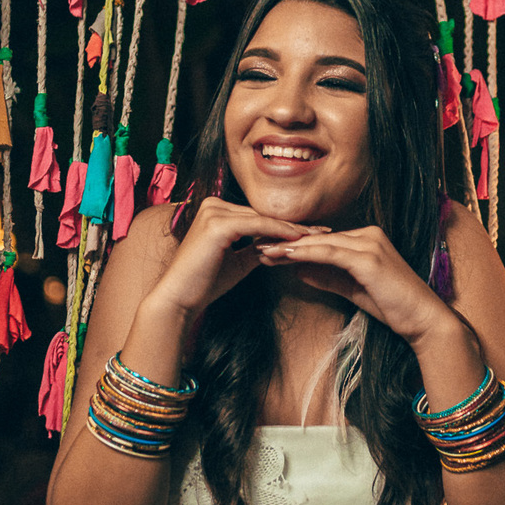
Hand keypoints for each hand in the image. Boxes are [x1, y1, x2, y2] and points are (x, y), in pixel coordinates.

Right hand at [146, 196, 324, 321]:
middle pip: (263, 214)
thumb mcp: (237, 261)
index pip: (258, 215)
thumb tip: (278, 245)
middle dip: (294, 225)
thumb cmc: (204, 283)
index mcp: (215, 210)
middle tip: (324, 231)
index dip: (286, 224)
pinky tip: (300, 240)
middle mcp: (213, 204)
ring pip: (263, 219)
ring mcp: (214, 212)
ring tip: (317, 236)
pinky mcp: (218, 224)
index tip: (313, 232)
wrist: (179, 299)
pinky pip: (259, 227)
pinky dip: (281, 233)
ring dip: (292, 229)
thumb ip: (256, 249)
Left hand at [258, 225, 457, 352]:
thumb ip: (327, 277)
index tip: (266, 249)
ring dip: (289, 247)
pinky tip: (286, 256)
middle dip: (285, 242)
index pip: (321, 240)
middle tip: (256, 245)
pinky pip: (330, 253)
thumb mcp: (352, 289)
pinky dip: (306, 254)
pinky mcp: (368, 258)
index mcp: (365, 239)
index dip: (292, 244)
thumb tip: (298, 270)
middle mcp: (368, 235)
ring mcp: (369, 244)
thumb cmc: (393, 306)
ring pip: (319, 243)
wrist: (424, 320)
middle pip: (317, 237)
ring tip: (263, 251)